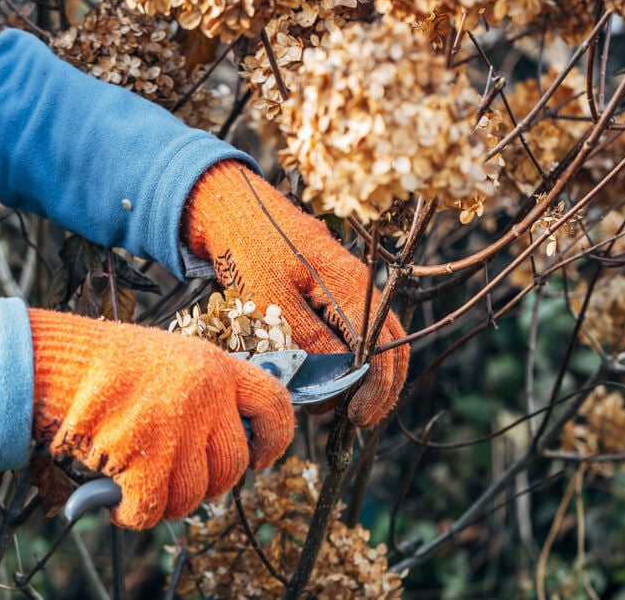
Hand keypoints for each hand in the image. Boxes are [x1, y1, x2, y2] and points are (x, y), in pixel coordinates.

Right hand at [28, 309, 292, 529]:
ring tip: (145, 489)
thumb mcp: (174, 359)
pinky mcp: (143, 454)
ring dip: (170, 502)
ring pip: (196, 493)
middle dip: (210, 484)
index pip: (274, 405)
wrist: (57, 360)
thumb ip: (207, 392)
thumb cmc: (111, 363)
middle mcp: (206, 394)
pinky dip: (136, 515)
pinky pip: (154, 507)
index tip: (261, 458)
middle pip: (233, 464)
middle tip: (181, 480)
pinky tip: (121, 505)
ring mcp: (177, 424)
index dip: (274, 439)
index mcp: (218, 367)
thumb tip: (229, 439)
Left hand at [182, 160, 409, 426]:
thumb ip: (309, 339)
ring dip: (362, 374)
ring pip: (376, 339)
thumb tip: (339, 381)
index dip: (376, 390)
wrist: (232, 206)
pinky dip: (348, 356)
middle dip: (378, 387)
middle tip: (351, 417)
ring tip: (331, 399)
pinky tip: (323, 372)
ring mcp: (351, 285)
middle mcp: (360, 286)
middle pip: (392, 346)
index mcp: (351, 286)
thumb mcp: (272, 298)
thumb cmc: (248, 249)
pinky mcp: (335, 288)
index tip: (356, 418)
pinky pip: (355, 329)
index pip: (384, 349)